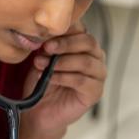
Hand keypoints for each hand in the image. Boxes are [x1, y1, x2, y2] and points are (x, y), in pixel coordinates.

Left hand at [20, 22, 106, 136]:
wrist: (39, 110)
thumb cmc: (42, 81)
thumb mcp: (42, 57)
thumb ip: (48, 44)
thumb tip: (45, 32)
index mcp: (84, 44)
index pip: (82, 29)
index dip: (65, 29)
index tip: (45, 34)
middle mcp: (96, 57)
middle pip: (89, 42)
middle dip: (65, 43)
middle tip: (46, 48)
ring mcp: (98, 75)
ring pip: (87, 62)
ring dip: (62, 62)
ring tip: (43, 65)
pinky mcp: (95, 92)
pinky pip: (82, 81)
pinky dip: (64, 77)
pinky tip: (50, 78)